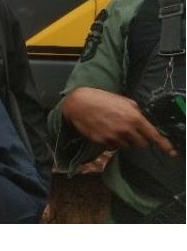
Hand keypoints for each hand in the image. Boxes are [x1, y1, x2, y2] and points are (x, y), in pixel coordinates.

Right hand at [62, 87, 176, 155]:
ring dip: (124, 141)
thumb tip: (143, 121)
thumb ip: (136, 111)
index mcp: (134, 118)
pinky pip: (113, 147)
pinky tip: (105, 131)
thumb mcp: (123, 100)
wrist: (78, 103)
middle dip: (139, 139)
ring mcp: (113, 137)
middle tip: (131, 132)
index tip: (172, 153)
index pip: (153, 135)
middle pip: (141, 144)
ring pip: (126, 146)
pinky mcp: (102, 142)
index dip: (164, 145)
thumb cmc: (101, 98)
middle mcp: (125, 129)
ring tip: (114, 129)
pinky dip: (112, 142)